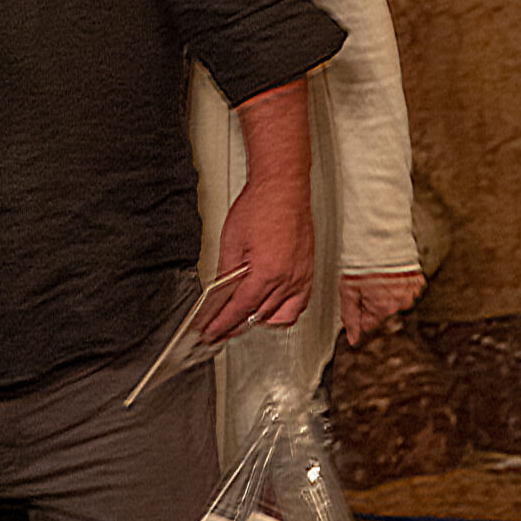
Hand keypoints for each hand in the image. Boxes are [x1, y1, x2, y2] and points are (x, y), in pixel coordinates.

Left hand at [201, 79, 314, 339]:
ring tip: (243, 318)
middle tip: (220, 328)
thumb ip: (226, 272)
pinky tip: (270, 307)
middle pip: (259, 316)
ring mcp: (301, 277)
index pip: (241, 310)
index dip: (223, 325)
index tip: (211, 333)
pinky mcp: (308, 272)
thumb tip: (220, 292)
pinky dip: (283, 311)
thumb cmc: (261, 205)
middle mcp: (288, 279)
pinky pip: (299, 304)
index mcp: (267, 273)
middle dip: (237, 325)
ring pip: (281, 316)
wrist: (283, 187)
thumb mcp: (231, 240)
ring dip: (260, 320)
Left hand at [339, 270, 425, 344]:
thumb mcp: (348, 291)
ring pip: (394, 300)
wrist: (379, 238)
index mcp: (381, 309)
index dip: (358, 311)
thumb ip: (350, 317)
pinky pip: (406, 288)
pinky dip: (398, 283)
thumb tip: (352, 340)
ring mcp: (411, 292)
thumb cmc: (360, 263)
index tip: (354, 296)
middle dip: (372, 300)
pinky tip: (390, 272)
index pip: (368, 323)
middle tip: (364, 281)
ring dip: (386, 292)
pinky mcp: (417, 280)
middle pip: (381, 311)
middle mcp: (399, 304)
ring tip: (377, 274)